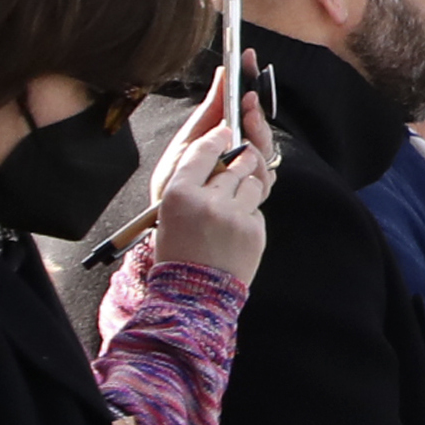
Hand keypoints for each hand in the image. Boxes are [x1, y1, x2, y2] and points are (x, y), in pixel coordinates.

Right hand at [147, 80, 275, 281]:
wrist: (193, 294)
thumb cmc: (177, 251)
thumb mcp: (168, 214)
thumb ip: (191, 183)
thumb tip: (218, 151)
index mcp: (179, 194)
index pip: (203, 150)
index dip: (217, 137)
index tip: (225, 130)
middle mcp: (207, 201)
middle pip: (236, 162)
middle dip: (241, 158)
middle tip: (240, 158)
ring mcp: (234, 215)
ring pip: (253, 181)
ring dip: (247, 184)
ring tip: (231, 202)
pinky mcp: (254, 229)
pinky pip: (257, 207)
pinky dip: (248, 211)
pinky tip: (233, 227)